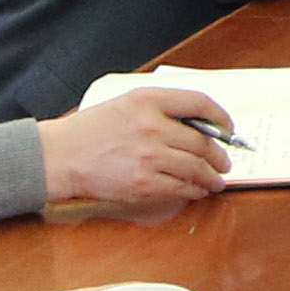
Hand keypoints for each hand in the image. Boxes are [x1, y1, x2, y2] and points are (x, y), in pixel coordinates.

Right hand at [40, 86, 230, 209]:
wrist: (61, 156)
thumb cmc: (92, 130)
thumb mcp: (126, 103)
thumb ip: (161, 108)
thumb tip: (199, 124)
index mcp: (147, 100)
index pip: (200, 102)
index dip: (221, 117)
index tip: (227, 127)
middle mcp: (151, 127)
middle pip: (203, 141)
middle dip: (221, 155)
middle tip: (225, 161)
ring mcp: (149, 157)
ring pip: (197, 168)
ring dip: (213, 176)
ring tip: (216, 179)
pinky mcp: (144, 184)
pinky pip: (182, 188)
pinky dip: (195, 190)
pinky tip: (197, 189)